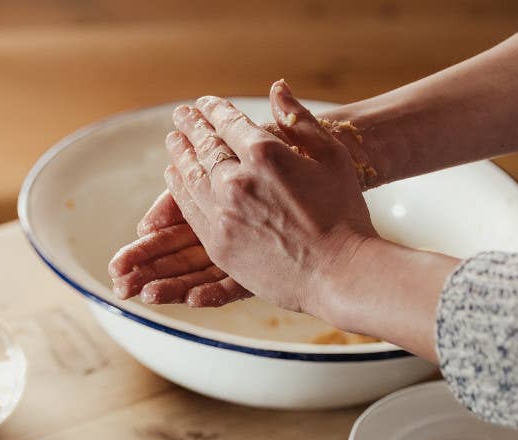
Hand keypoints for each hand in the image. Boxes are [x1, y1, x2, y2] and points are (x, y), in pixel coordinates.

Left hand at [154, 82, 376, 315]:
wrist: (339, 273)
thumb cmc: (344, 214)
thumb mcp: (331, 156)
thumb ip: (300, 120)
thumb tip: (277, 88)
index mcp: (265, 155)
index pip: (229, 123)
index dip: (214, 110)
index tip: (204, 103)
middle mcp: (236, 182)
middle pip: (204, 147)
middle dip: (191, 127)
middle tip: (181, 116)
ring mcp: (223, 216)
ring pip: (189, 177)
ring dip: (179, 155)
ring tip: (174, 142)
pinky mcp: (218, 246)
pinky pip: (188, 211)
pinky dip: (178, 190)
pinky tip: (175, 179)